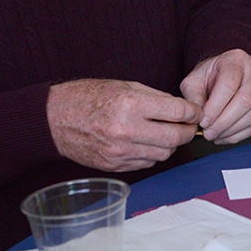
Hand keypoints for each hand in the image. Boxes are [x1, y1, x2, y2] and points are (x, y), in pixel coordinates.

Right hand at [46, 79, 202, 170]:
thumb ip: (155, 97)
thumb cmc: (89, 96)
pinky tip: (149, 143)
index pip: (176, 111)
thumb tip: (181, 109)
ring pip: (163, 154)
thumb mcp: (125, 85)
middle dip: (188, 131)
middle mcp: (126, 129)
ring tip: (169, 133)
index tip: (195, 112)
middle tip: (190, 126)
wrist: (55, 118)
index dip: (192, 112)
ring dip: (172, 144)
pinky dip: (154, 154)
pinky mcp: (114, 165)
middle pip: (175, 137)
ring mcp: (120, 151)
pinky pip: (147, 163)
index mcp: (131, 104)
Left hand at [180, 49, 250, 143]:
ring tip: (215, 135)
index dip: (216, 107)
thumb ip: (194, 98)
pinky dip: (239, 135)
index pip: (229, 84)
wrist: (223, 72)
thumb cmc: (210, 75)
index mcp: (235, 60)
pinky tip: (225, 136)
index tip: (204, 121)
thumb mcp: (194, 80)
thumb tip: (199, 117)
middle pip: (245, 100)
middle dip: (224, 122)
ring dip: (231, 130)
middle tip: (208, 132)